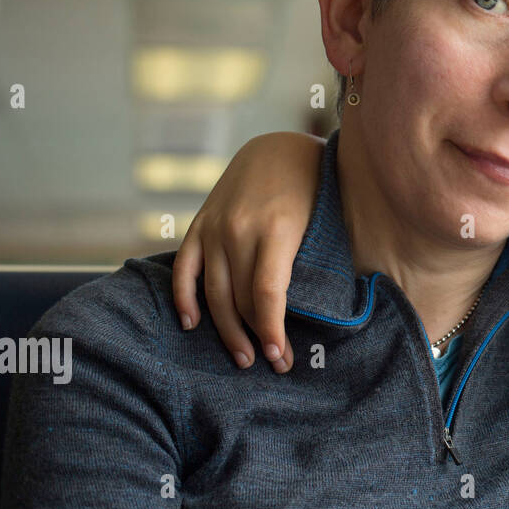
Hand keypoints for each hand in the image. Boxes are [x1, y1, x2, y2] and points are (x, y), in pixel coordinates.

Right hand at [171, 132, 324, 372]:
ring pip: (213, 292)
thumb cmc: (315, 186)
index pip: (267, 294)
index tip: (280, 357)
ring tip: (242, 356)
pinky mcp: (200, 223)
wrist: (279, 145)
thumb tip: (321, 313)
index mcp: (277, 228)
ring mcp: (215, 226)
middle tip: (272, 363)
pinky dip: (184, 297)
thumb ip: (315, 260)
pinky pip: (185, 267)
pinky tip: (192, 323)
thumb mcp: (325, 219)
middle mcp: (239, 229)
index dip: (271, 330)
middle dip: (255, 337)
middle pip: (240, 299)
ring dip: (226, 329)